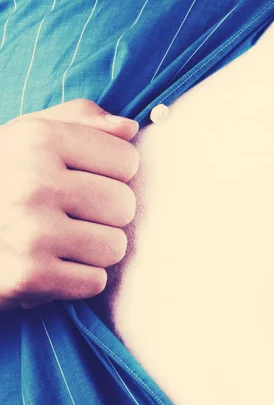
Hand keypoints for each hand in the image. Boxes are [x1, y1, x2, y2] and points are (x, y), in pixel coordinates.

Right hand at [0, 99, 139, 310]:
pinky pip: (95, 282)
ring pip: (115, 247)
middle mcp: (32, 183)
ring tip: (59, 241)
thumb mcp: (28, 137)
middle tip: (69, 215)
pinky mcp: (29, 277)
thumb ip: (81, 122)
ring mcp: (29, 233)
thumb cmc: (2, 178)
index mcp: (38, 140)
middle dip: (104, 214)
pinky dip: (77, 280)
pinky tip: (50, 266)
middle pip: (125, 206)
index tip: (80, 179)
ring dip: (93, 250)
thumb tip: (130, 128)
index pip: (127, 160)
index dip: (110, 174)